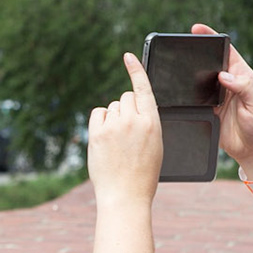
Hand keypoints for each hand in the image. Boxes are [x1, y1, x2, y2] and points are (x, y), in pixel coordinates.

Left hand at [87, 52, 160, 205]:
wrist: (125, 195)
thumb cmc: (142, 174)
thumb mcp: (155, 145)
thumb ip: (145, 123)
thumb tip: (131, 107)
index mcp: (153, 122)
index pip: (144, 88)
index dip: (136, 70)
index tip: (128, 56)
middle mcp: (133, 120)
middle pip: (126, 97)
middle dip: (127, 109)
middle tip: (128, 132)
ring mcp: (114, 126)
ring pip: (112, 107)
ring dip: (113, 118)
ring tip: (118, 142)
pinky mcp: (97, 133)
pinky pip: (97, 114)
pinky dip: (100, 122)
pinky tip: (105, 138)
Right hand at [188, 23, 252, 173]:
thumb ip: (244, 87)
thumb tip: (224, 74)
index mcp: (242, 75)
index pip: (226, 51)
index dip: (211, 37)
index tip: (197, 29)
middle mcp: (227, 83)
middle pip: (207, 62)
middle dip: (194, 53)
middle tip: (178, 47)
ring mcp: (216, 97)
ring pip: (197, 80)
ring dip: (187, 75)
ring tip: (174, 68)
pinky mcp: (207, 111)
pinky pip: (193, 100)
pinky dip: (185, 96)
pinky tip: (177, 93)